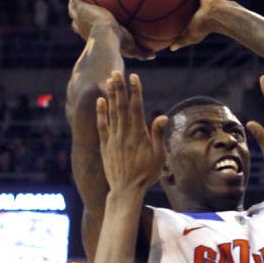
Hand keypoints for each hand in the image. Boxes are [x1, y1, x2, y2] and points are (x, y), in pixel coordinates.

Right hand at [69, 0, 153, 59]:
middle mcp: (82, 26)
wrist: (106, 38)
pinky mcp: (81, 8)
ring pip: (73, 6)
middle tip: (80, 5)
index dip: (86, 25)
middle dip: (77, 12)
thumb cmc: (118, 45)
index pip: (85, 30)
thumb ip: (142, 52)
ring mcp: (80, 16)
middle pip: (76, 18)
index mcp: (91, 35)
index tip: (90, 21)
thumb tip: (154, 56)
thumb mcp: (132, 48)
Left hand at [96, 71, 167, 192]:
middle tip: (116, 72)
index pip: (137, 107)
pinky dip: (101, 112)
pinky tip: (101, 100)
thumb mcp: (159, 156)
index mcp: (139, 134)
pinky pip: (102, 125)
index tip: (134, 77)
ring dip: (111, 95)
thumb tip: (162, 116)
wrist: (126, 190)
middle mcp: (125, 133)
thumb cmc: (146, 174)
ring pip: (112, 112)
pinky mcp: (105, 145)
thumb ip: (158, 135)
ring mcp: (113, 138)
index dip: (135, 91)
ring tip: (109, 80)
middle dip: (120, 88)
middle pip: (122, 106)